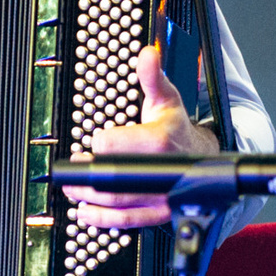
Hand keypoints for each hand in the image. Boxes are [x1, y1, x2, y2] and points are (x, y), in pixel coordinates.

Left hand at [65, 45, 217, 229]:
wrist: (201, 156)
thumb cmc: (177, 127)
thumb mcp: (166, 98)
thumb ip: (152, 77)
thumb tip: (146, 54)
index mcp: (157, 140)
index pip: (110, 145)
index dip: (97, 142)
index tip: (95, 141)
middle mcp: (159, 172)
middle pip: (108, 178)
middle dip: (85, 175)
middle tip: (76, 167)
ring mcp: (159, 195)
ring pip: (114, 202)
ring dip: (86, 197)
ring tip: (73, 190)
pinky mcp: (157, 213)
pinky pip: (127, 221)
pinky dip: (102, 220)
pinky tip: (86, 212)